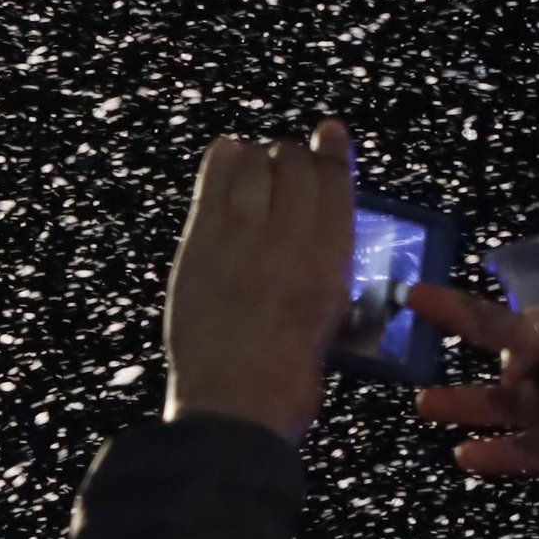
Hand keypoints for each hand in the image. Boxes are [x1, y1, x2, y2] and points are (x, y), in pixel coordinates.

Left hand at [162, 119, 357, 444]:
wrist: (236, 406)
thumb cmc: (286, 376)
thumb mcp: (331, 318)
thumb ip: (327, 267)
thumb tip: (320, 227)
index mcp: (333, 260)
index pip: (337, 181)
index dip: (333, 149)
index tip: (330, 132)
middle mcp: (293, 239)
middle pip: (296, 165)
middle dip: (293, 155)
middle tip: (287, 161)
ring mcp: (244, 238)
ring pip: (257, 166)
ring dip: (259, 157)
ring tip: (258, 162)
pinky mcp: (201, 245)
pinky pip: (214, 183)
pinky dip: (223, 161)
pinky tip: (228, 152)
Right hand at [409, 285, 538, 538]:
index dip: (528, 338)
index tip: (517, 357)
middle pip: (516, 351)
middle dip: (466, 324)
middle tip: (415, 299)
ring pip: (512, 408)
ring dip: (469, 404)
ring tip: (422, 402)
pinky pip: (530, 456)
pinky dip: (499, 457)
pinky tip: (464, 455)